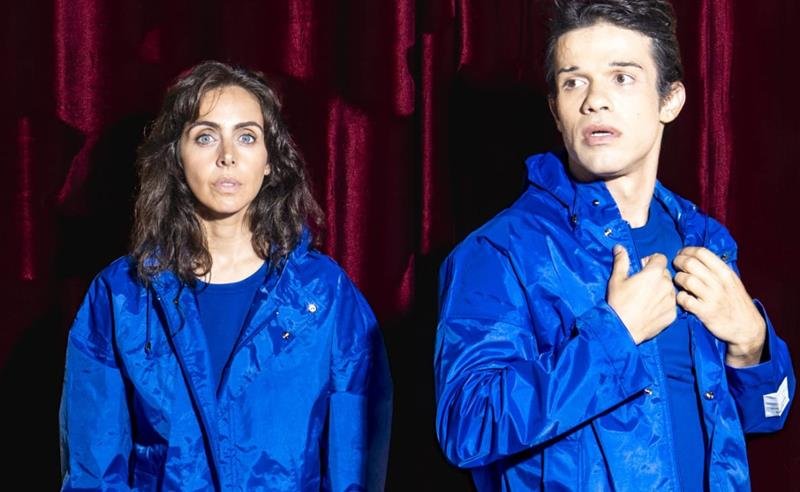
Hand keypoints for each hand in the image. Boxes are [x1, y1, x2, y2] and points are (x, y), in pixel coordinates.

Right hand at [607, 245, 676, 343]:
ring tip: (646, 299)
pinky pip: (670, 304)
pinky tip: (650, 310)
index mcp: (654, 273)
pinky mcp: (673, 314)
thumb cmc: (618, 302)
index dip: (650, 261)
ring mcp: (672, 301)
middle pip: (665, 274)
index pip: (661, 258)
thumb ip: (621, 261)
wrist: (622, 329)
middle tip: (642, 285)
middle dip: (655, 276)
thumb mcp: (616, 279)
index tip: (641, 269)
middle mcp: (667, 285)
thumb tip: (620, 247)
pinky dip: (663, 304)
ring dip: (660, 290)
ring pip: (669, 289)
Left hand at [673, 246, 765, 366]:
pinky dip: (680, 297)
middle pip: (690, 263)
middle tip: (676, 266)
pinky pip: (684, 299)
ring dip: (677, 279)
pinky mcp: (705, 312)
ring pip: (686, 280)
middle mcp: (719, 283)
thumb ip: (716, 269)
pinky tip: (683, 297)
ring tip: (678, 282)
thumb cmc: (736, 302)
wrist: (746, 327)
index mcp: (725, 272)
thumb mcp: (731, 281)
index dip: (687, 251)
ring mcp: (712, 297)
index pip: (702, 252)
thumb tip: (695, 256)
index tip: (681, 254)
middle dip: (678, 262)